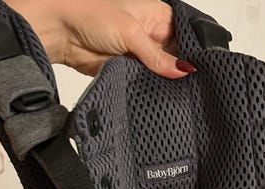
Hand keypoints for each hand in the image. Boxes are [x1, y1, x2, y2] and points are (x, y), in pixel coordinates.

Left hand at [10, 0, 195, 77]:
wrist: (62, 34)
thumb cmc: (92, 16)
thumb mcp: (131, 33)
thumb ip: (157, 56)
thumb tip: (183, 70)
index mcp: (158, 17)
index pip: (186, 36)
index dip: (193, 52)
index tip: (202, 70)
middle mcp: (152, 35)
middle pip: (175, 57)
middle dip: (180, 71)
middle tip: (192, 87)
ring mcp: (141, 55)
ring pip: (161, 73)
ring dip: (165, 82)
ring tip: (179, 94)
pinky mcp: (130, 71)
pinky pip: (146, 83)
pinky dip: (150, 89)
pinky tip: (160, 97)